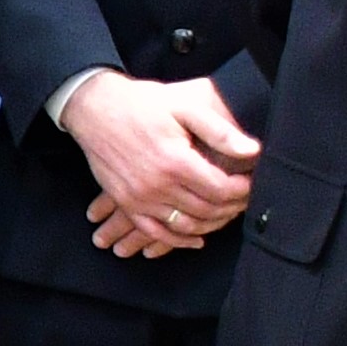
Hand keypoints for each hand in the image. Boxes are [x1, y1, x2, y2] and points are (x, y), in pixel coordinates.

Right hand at [67, 70, 261, 257]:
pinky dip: (179, 241)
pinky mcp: (126, 203)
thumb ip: (219, 131)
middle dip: (232, 206)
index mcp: (175, 161)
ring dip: (211, 224)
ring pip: (186, 225)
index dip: (243, 190)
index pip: (221, 189)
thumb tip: (252, 151)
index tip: (253, 182)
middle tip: (245, 198)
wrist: (93, 109)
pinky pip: (155, 233)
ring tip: (226, 212)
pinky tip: (196, 239)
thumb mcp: (183, 107)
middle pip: (207, 210)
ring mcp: (139, 198)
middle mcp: (157, 186)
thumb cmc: (140, 104)